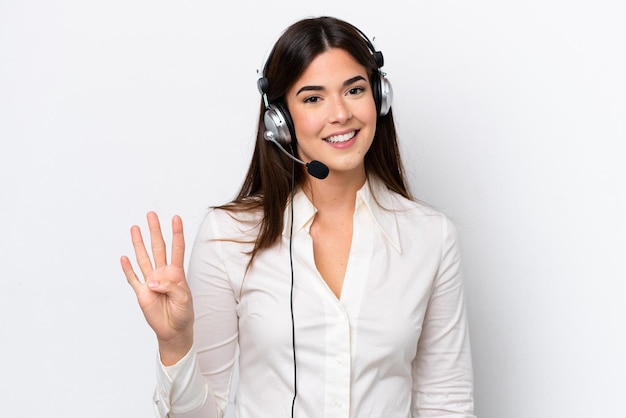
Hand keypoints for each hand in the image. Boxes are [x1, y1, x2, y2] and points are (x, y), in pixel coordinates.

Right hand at [121, 211, 193, 364]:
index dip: (177, 233)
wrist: (174, 330)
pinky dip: (128, 268)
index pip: (177, 249)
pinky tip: (124, 257)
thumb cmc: (183, 313)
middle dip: (155, 231)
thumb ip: (170, 286)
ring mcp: (151, 282)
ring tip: (135, 228)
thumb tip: (152, 281)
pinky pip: (133, 279)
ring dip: (139, 244)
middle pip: (158, 248)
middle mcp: (162, 273)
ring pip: (144, 258)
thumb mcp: (184, 298)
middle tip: (151, 215)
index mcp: (176, 273)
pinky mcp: (141, 293)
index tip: (176, 218)